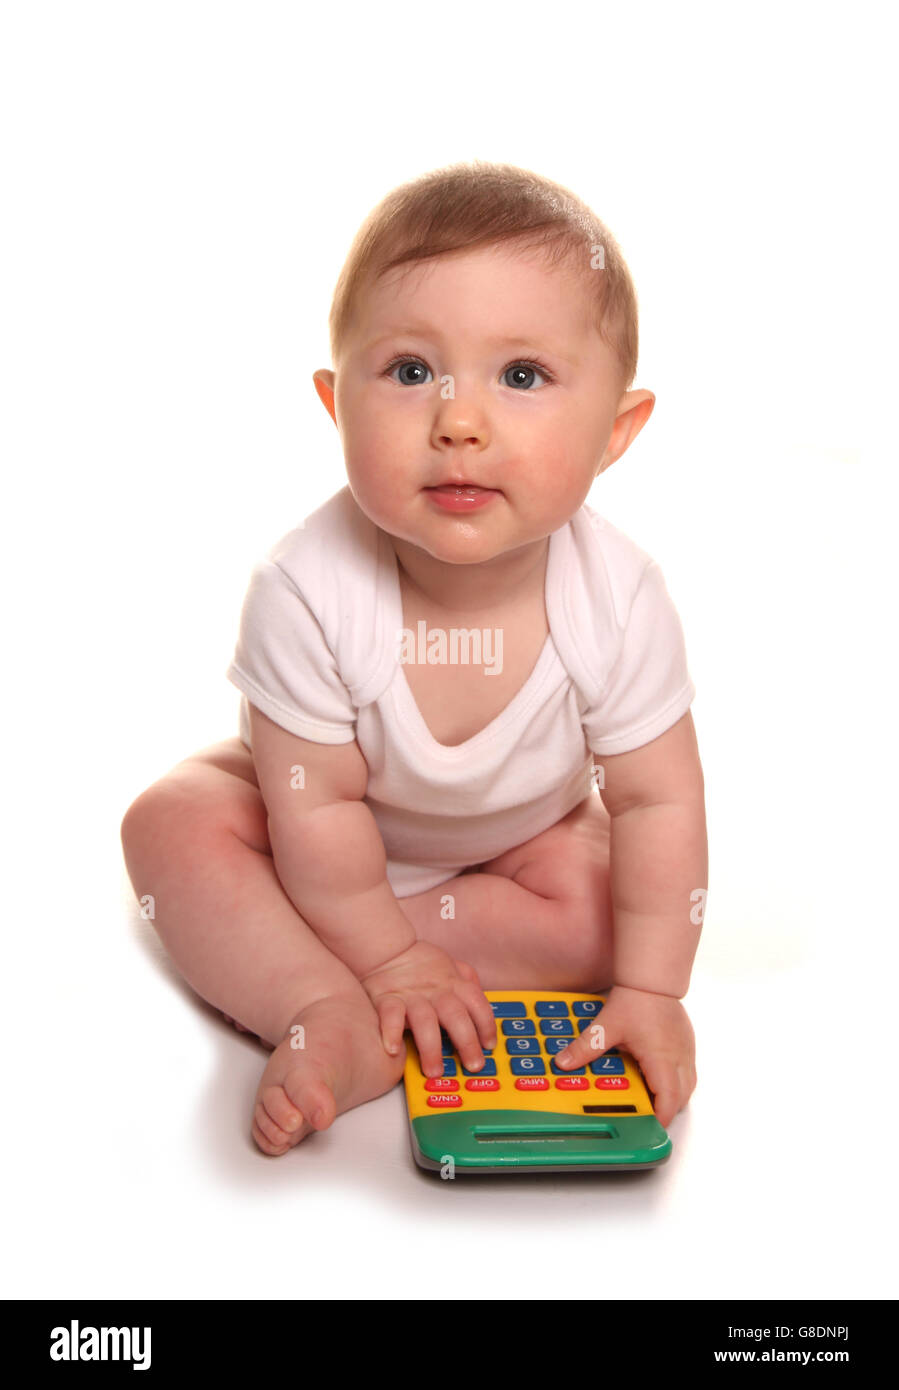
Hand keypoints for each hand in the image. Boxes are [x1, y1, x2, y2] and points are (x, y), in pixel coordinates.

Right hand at [359, 940, 496, 1076]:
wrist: (386, 950)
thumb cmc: (421, 963)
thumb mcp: (451, 964)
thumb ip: (467, 980)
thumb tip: (482, 997)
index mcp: (453, 983)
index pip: (477, 1004)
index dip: (487, 1025)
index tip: (489, 1045)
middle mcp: (436, 991)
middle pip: (456, 1017)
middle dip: (467, 1043)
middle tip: (473, 1065)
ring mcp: (412, 996)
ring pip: (425, 1022)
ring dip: (431, 1049)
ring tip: (434, 1070)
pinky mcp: (387, 1000)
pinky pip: (390, 1016)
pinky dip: (392, 1033)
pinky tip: (394, 1050)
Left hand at [553, 984, 695, 1127]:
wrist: (652, 977)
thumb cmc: (636, 999)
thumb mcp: (606, 1027)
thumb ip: (585, 1048)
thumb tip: (563, 1063)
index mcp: (661, 1059)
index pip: (669, 1099)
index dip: (661, 1116)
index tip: (649, 1126)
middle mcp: (678, 1057)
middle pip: (682, 1097)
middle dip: (666, 1109)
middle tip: (646, 1114)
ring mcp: (686, 1049)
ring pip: (688, 1084)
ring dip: (673, 1095)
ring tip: (651, 1097)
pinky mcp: (686, 1042)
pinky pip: (687, 1069)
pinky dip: (676, 1079)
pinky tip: (657, 1075)